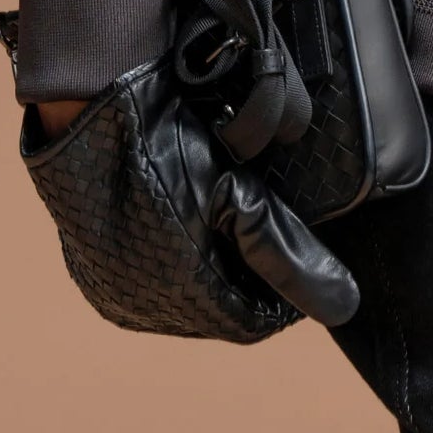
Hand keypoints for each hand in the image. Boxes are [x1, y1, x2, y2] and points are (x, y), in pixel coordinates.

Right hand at [20, 58, 356, 339]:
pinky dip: (178, 257)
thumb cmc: (165, 147)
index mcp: (179, 300)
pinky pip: (148, 278)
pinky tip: (192, 220)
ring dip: (214, 267)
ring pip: (183, 296)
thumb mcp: (237, 196)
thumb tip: (342, 304)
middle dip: (249, 279)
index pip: (250, 322)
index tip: (308, 261)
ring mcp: (109, 286)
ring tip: (235, 220)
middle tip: (273, 232)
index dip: (284, 295)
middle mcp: (139, 306)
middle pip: (217, 311)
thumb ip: (287, 255)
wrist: (90, 111)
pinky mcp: (93, 264)